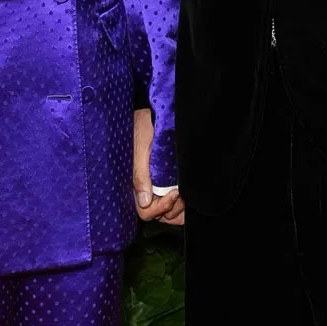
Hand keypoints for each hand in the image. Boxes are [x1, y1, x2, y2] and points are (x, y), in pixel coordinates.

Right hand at [133, 108, 185, 225]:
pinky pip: (175, 202)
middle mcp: (147, 188)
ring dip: (179, 207)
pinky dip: (183, 203)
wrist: (154, 110)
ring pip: (168, 212)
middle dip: (172, 209)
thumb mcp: (142, 147)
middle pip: (158, 215)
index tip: (174, 193)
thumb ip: (141, 174)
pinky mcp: (168, 180)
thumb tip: (144, 202)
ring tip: (186, 191)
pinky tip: (188, 191)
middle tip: (182, 193)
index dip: (160, 208)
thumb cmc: (145, 124)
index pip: (145, 211)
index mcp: (137, 182)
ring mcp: (158, 185)